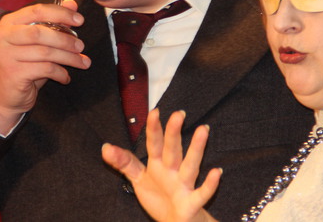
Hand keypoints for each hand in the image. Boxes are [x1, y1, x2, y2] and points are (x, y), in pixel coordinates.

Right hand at [0, 0, 90, 132]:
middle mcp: (3, 36)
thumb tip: (72, 4)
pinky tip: (66, 77)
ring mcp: (6, 55)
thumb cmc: (25, 63)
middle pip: (40, 32)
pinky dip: (60, 73)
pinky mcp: (13, 73)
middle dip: (65, 39)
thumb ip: (54, 21)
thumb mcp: (40, 41)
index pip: (37, 10)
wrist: (7, 95)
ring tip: (82, 62)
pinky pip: (45, 69)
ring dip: (69, 58)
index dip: (61, 13)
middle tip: (81, 46)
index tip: (81, 20)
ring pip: (45, 52)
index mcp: (9, 22)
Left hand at [101, 108, 220, 221]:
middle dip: (174, 133)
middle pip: (172, 149)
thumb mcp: (139, 179)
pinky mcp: (191, 202)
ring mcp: (183, 185)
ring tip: (203, 130)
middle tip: (179, 114)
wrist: (175, 221)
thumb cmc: (159, 197)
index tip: (154, 111)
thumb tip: (105, 147)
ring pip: (190, 165)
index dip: (153, 129)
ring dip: (197, 149)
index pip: (154, 144)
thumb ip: (124, 163)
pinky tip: (217, 172)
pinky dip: (209, 184)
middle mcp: (172, 171)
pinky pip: (202, 193)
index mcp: (158, 164)